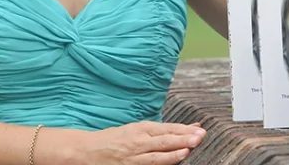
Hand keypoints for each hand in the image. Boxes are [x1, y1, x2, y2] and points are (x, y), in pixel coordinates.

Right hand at [72, 120, 206, 163]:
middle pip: (164, 140)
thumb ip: (164, 130)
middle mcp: (138, 141)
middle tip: (200, 137)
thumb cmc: (115, 139)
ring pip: (156, 155)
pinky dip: (160, 164)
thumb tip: (192, 127)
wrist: (88, 150)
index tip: (200, 130)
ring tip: (187, 150)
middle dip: (183, 139)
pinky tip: (172, 163)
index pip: (167, 129)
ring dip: (173, 153)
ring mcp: (134, 157)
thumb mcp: (138, 129)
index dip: (184, 130)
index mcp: (141, 129)